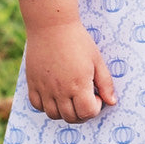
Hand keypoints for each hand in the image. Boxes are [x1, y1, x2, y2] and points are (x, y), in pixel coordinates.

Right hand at [18, 0, 116, 122]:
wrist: (52, 26)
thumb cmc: (78, 40)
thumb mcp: (97, 60)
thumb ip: (105, 83)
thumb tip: (112, 102)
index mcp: (78, 85)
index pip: (87, 113)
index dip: (95, 108)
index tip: (96, 95)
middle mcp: (60, 91)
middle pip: (71, 118)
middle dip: (82, 113)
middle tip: (85, 98)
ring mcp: (44, 89)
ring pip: (53, 115)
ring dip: (65, 111)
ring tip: (71, 96)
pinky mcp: (33, 84)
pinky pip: (37, 105)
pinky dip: (47, 105)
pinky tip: (55, 93)